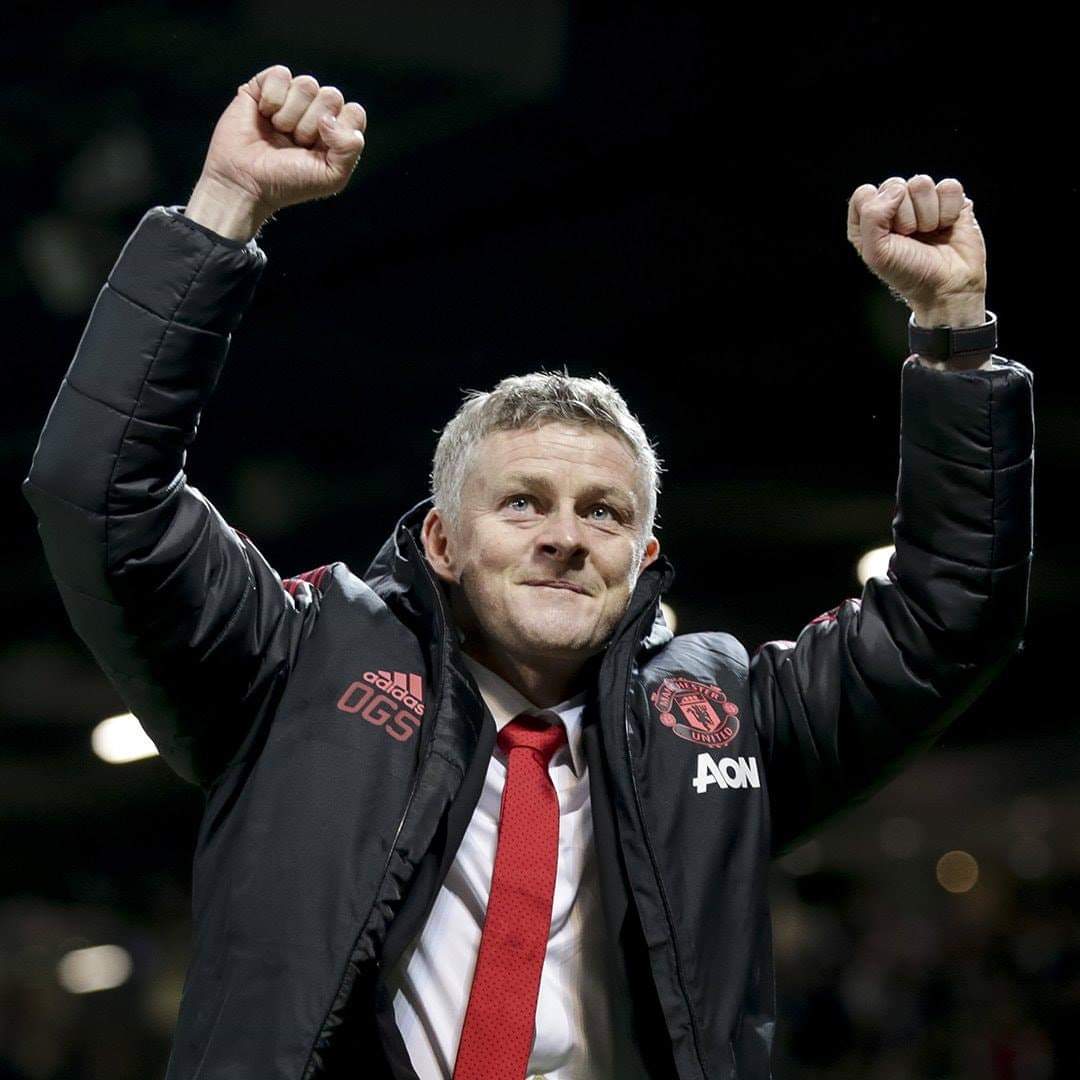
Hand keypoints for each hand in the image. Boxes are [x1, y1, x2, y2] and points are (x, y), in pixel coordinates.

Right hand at [196, 64, 366, 219]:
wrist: (246, 182)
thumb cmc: (288, 182)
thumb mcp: (332, 177)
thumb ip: (350, 149)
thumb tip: (330, 118)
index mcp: (335, 132)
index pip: (354, 112)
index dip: (338, 130)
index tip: (318, 149)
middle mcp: (315, 112)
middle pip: (332, 96)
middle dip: (312, 125)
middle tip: (295, 143)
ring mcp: (290, 98)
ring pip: (307, 84)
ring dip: (291, 115)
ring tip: (279, 132)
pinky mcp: (264, 87)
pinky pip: (281, 74)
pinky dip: (272, 97)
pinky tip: (264, 114)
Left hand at [847, 176, 986, 322]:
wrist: (947, 286)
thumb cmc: (908, 274)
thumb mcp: (876, 254)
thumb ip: (871, 217)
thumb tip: (897, 189)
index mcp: (869, 220)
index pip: (865, 194)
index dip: (877, 213)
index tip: (889, 236)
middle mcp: (894, 207)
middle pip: (894, 185)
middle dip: (905, 216)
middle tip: (912, 238)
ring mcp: (923, 202)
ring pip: (921, 184)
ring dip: (928, 215)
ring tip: (929, 233)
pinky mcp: (950, 200)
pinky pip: (949, 187)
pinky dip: (949, 210)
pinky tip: (946, 227)